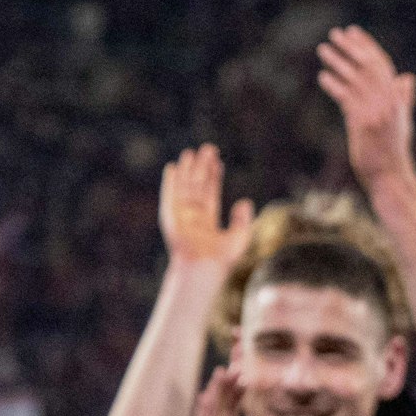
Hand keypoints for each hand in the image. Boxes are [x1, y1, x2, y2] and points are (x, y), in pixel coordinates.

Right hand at [160, 144, 253, 264]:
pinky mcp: (171, 216)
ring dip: (187, 170)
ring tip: (190, 152)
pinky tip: (173, 168)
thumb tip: (245, 201)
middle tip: (207, 148)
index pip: (211, 192)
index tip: (217, 161)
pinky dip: (171, 182)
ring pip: (185, 187)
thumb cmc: (222, 259)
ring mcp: (181, 215)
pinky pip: (170, 195)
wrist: (204, 267)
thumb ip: (242, 219)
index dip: (214, 176)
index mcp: (207, 219)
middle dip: (202, 167)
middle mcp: (193, 215)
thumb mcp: (239, 237)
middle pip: (197, 185)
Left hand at [317, 25, 415, 188]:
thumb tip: (408, 78)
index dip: (368, 46)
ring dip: (337, 61)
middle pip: (368, 66)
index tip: (353, 32)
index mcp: (398, 100)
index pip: (383, 65)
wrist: (391, 176)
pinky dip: (333, 85)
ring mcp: (377, 112)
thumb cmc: (393, 152)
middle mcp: (389, 102)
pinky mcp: (363, 122)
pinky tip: (323, 77)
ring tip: (323, 49)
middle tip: (335, 34)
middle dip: (351, 48)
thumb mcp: (402, 122)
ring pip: (354, 78)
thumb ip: (404, 98)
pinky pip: (346, 97)